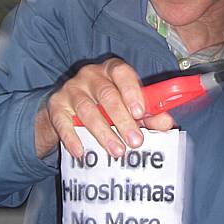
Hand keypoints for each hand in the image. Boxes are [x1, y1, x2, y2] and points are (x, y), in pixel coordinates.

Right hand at [35, 57, 173, 157]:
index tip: (140, 112)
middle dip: (123, 120)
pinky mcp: (56, 106)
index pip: (122, 73)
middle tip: (135, 142)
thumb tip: (167, 123)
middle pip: (107, 95)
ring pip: (87, 109)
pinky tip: (81, 152)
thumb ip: (147, 114)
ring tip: (117, 151)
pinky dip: (72, 138)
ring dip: (103, 132)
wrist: (66, 111)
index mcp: (112, 70)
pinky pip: (62, 122)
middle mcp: (90, 75)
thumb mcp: (127, 107)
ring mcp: (71, 89)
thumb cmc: (104, 106)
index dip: (132, 91)